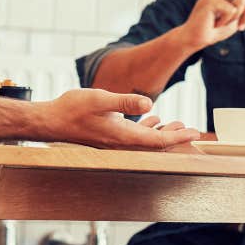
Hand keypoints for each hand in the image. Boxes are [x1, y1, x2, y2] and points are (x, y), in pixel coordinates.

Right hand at [44, 90, 201, 149]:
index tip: (194, 132)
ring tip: (177, 124)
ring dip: (162, 133)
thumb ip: (124, 101)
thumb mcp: (99, 99)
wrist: (50, 120)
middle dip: (174, 138)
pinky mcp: (108, 136)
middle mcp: (120, 143)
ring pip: (145, 141)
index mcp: (122, 136)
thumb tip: (150, 103)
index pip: (157, 141)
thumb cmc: (72, 109)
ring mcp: (114, 141)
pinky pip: (134, 136)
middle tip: (192, 130)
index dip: (177, 137)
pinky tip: (151, 119)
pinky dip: (147, 129)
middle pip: (154, 144)